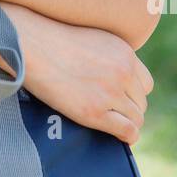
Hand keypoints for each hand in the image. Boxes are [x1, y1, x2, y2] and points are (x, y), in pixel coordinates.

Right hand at [12, 6, 153, 144]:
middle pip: (141, 102)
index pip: (145, 83)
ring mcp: (110, 93)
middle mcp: (123, 72)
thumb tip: (110, 75)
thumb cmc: (52, 40)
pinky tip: (119, 137)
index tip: (120, 99)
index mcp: (125, 53)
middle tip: (111, 113)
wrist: (31, 45)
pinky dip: (127, 137)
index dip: (132, 93)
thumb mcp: (92, 38)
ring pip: (136, 117)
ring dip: (126, 122)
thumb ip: (109, 56)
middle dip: (128, 108)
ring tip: (111, 124)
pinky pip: (127, 131)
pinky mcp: (95, 112)